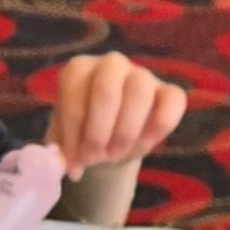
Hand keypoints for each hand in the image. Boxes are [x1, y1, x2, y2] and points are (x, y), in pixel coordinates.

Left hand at [46, 55, 186, 175]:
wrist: (110, 139)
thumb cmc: (84, 134)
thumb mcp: (66, 143)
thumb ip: (59, 153)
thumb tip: (57, 165)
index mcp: (78, 70)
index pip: (74, 96)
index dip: (73, 133)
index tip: (75, 162)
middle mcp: (110, 65)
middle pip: (106, 90)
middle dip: (98, 133)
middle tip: (95, 159)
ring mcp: (141, 74)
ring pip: (139, 91)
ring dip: (125, 131)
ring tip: (115, 155)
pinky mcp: (168, 90)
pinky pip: (172, 100)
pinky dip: (160, 125)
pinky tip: (145, 144)